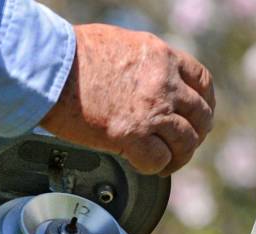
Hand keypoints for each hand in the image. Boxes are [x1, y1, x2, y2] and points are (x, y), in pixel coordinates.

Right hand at [41, 24, 214, 175]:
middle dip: (196, 133)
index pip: (202, 82)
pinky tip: (147, 166)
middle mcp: (163, 84)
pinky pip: (159, 160)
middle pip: (200, 116)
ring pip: (185, 142)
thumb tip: (143, 78)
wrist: (49, 68)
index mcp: (162, 57)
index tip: (199, 114)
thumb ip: (143, 62)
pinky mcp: (131, 136)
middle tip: (184, 143)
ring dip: (179, 156)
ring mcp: (151, 111)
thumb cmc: (72, 54)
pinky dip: (157, 167)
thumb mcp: (120, 43)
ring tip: (168, 162)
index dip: (205, 102)